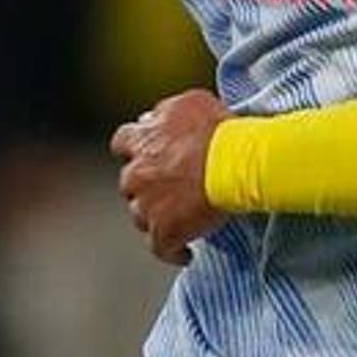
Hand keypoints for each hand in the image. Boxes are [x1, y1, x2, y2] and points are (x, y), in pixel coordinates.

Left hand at [112, 89, 230, 265]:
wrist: (234, 164)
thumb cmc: (218, 131)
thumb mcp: (189, 103)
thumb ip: (165, 111)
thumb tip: (153, 116)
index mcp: (141, 140)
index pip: (122, 143)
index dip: (133, 150)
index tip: (143, 155)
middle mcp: (136, 174)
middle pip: (130, 184)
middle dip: (144, 186)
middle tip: (167, 189)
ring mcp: (146, 206)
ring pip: (140, 217)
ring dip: (155, 217)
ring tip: (177, 221)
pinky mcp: (164, 232)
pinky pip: (161, 249)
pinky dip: (173, 251)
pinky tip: (185, 253)